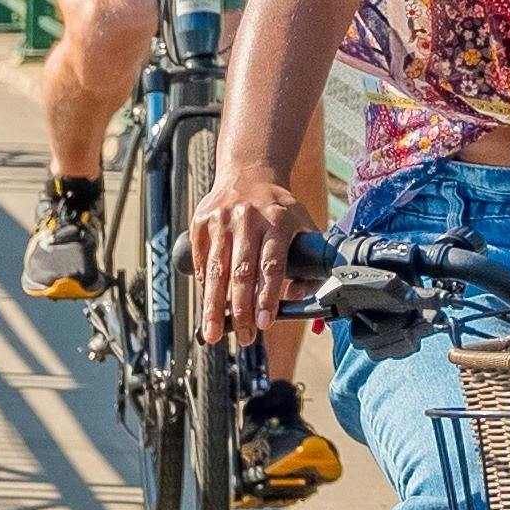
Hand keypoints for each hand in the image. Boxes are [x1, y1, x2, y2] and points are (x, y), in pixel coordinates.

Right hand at [191, 163, 310, 350]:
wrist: (248, 172)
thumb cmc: (279, 207)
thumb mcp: (302, 224)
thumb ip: (308, 260)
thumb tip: (306, 296)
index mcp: (277, 220)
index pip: (271, 264)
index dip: (267, 296)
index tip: (265, 323)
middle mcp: (247, 219)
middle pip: (242, 272)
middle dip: (241, 310)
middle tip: (244, 338)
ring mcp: (221, 221)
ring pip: (216, 271)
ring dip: (213, 307)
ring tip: (213, 335)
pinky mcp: (201, 223)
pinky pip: (201, 263)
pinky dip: (204, 289)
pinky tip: (207, 309)